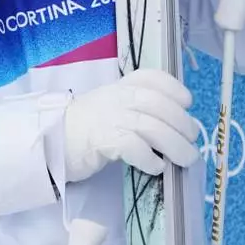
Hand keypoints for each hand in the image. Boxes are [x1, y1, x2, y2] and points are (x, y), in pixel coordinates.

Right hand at [63, 69, 198, 182]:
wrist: (52, 140)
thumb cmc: (86, 127)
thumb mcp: (111, 107)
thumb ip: (138, 109)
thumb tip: (178, 127)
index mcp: (119, 87)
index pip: (150, 77)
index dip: (173, 87)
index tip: (187, 102)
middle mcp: (115, 97)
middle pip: (157, 104)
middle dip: (182, 123)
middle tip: (192, 141)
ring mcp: (108, 118)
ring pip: (152, 127)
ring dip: (175, 145)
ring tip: (185, 159)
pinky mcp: (102, 140)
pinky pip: (135, 147)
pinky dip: (151, 159)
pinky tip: (156, 167)